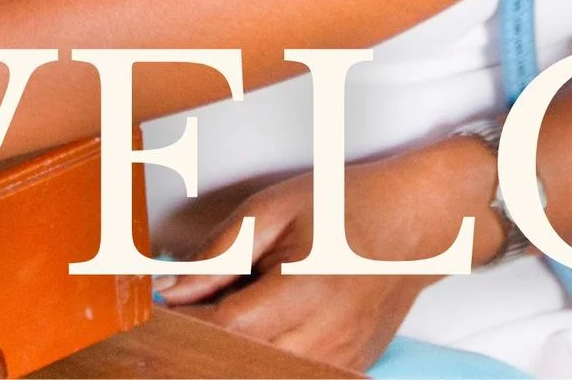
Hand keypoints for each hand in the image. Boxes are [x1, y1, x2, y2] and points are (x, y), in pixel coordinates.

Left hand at [163, 136, 497, 372]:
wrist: (417, 224)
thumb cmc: (349, 207)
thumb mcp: (274, 209)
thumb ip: (219, 253)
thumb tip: (171, 290)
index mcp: (302, 293)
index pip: (217, 331)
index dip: (178, 324)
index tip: (154, 310)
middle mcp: (323, 339)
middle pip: (232, 363)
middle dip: (199, 341)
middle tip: (184, 312)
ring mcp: (336, 363)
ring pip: (256, 374)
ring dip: (229, 352)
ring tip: (226, 313)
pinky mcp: (344, 371)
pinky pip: (285, 375)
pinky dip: (260, 359)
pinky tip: (258, 330)